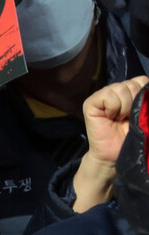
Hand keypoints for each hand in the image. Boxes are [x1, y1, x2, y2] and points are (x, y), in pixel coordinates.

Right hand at [72, 75, 148, 212]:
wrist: (113, 155)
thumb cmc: (130, 137)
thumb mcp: (143, 115)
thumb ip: (146, 100)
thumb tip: (147, 91)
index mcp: (129, 92)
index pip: (142, 80)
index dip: (144, 94)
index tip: (138, 112)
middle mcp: (115, 90)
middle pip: (132, 83)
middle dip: (134, 102)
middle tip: (127, 118)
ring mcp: (102, 95)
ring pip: (121, 88)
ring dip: (124, 107)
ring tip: (119, 119)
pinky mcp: (91, 103)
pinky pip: (108, 96)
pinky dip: (112, 108)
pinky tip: (109, 117)